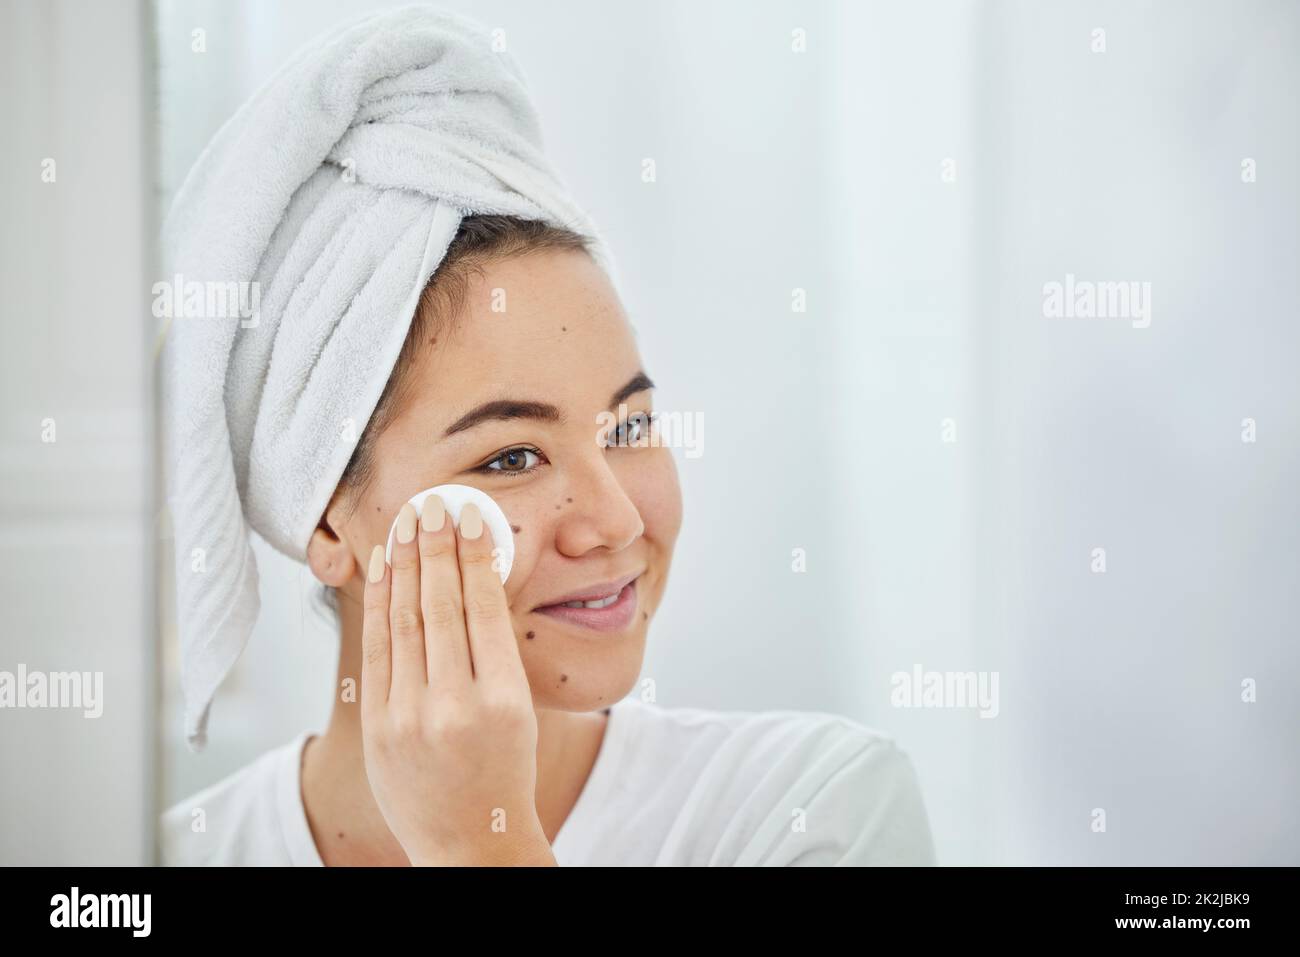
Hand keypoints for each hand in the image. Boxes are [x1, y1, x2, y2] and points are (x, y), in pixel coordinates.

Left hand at [360, 497, 552, 865]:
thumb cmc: (505, 769)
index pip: (484, 611)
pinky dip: (380, 604)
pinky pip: (378, 651)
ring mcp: (411, 719)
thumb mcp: (522, 713)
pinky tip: (385, 572)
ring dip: (405, 566)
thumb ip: (497, 656)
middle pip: (441, 608)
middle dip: (435, 550)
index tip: (471, 521)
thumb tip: (475, 581)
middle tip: (434, 506)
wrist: (469, 842)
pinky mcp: (379, 727)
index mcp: (504, 702)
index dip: (475, 559)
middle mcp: (455, 707)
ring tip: (408, 525)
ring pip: (405, 623)